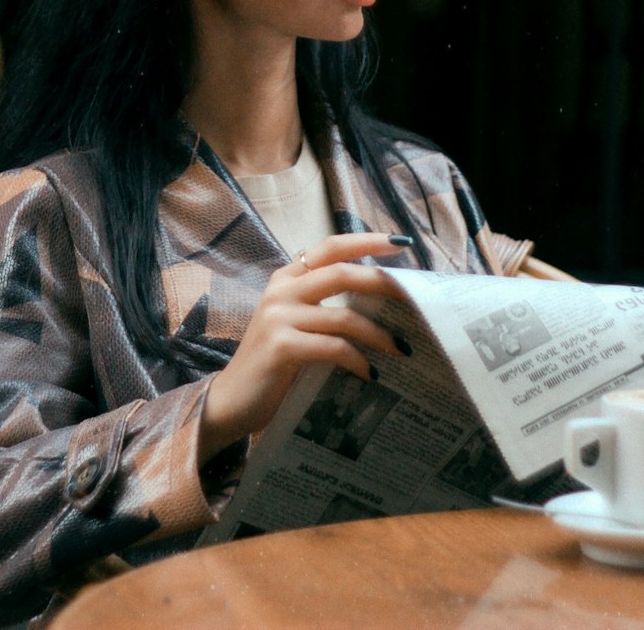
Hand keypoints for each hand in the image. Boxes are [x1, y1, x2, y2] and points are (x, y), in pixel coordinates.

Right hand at [198, 232, 407, 463]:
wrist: (231, 401)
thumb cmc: (272, 363)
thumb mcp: (294, 323)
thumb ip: (321, 304)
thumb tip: (377, 298)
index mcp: (286, 278)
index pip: (330, 247)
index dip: (366, 241)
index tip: (400, 242)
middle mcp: (281, 290)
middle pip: (341, 273)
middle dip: (382, 283)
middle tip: (413, 298)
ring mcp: (278, 317)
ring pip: (343, 316)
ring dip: (378, 334)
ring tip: (402, 349)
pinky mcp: (281, 347)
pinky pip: (333, 348)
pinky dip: (358, 360)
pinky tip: (371, 374)